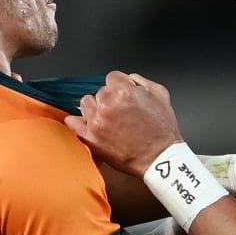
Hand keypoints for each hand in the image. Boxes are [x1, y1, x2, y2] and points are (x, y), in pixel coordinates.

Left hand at [65, 71, 183, 176]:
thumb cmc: (162, 130)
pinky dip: (77, 122)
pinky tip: (87, 124)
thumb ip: (141, 81)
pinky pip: (73, 123)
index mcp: (124, 91)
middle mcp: (107, 104)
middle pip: (99, 91)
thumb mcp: (161, 95)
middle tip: (121, 112)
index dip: (120, 86)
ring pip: (86, 104)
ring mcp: (97, 122)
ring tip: (109, 120)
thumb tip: (128, 79)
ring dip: (95, 109)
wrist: (160, 157)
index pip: (112, 77)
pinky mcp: (90, 138)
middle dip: (110, 99)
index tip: (124, 95)